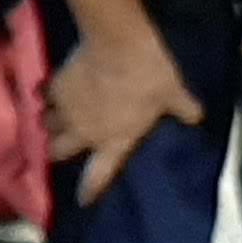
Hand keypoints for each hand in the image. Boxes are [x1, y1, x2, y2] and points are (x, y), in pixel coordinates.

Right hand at [47, 20, 202, 206]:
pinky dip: (46, 94)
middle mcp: (84, 132)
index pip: (97, 176)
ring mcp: (67, 110)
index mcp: (113, 141)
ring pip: (47, 126)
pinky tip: (48, 90)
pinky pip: (43, 95)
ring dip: (51, 124)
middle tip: (61, 145)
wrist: (118, 42)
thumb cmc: (149, 74)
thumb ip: (183, 108)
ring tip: (55, 117)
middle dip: (58, 151)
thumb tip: (198, 116)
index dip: (89, 190)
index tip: (82, 200)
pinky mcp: (56, 86)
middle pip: (58, 152)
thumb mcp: (172, 93)